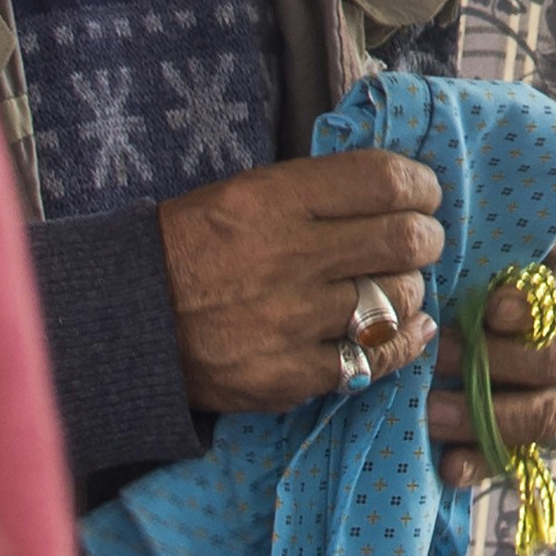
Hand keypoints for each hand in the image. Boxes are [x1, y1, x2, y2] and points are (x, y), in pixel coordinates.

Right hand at [159, 150, 446, 417]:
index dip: (419, 185)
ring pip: (397, 301)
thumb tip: (393, 193)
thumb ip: (313, 193)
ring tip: (396, 286)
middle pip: (403, 241)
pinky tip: (406, 330)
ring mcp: (292, 320)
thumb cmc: (192, 247)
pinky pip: (374, 359)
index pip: (381, 180)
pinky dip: (400, 343)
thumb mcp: (241, 195)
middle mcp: (288, 256)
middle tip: (422, 241)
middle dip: (427, 238)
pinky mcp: (291, 375)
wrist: (129, 321)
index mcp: (274, 200)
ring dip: (409, 291)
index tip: (423, 194)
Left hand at [422, 227, 555, 465]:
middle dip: (496, 361)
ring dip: (487, 415)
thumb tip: (445, 208)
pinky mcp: (533, 439)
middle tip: (441, 353)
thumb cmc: (480, 270)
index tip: (491, 308)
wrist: (471, 315)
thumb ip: (484, 237)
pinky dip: (482, 463)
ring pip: (546, 416)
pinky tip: (450, 465)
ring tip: (433, 410)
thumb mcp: (488, 244)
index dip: (537, 306)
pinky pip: (518, 460)